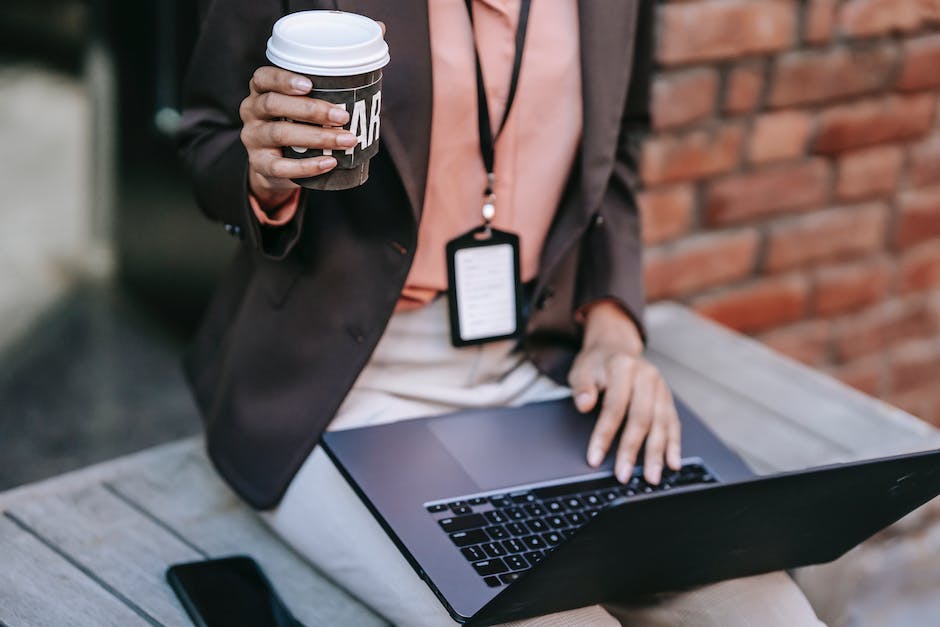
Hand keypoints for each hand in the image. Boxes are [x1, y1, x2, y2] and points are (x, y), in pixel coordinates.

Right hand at [239, 66, 356, 209]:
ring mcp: (253, 139)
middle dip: (311, 110)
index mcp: (260, 91)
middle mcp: (251, 111)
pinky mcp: (260, 164)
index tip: (310, 85)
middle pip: (274, 104)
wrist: (274, 167)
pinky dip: (308, 165)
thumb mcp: (296, 109)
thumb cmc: (294, 127)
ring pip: (280, 134)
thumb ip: (316, 98)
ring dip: (317, 137)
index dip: (284, 79)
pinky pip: (281, 166)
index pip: (263, 78)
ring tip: (346, 140)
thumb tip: (363, 94)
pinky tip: (329, 163)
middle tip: (343, 117)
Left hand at [568, 301, 680, 484]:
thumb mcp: (582, 370)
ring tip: (651, 477)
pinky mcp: (668, 398)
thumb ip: (582, 387)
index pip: (614, 407)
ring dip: (656, 453)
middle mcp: (647, 376)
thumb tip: (584, 404)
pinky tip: (673, 463)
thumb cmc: (596, 364)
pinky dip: (674, 445)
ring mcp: (661, 387)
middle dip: (631, 450)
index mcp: (623, 367)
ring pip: (661, 424)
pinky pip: (673, 423)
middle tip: (623, 475)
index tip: (595, 458)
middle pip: (641, 418)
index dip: (604, 435)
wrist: (616, 348)